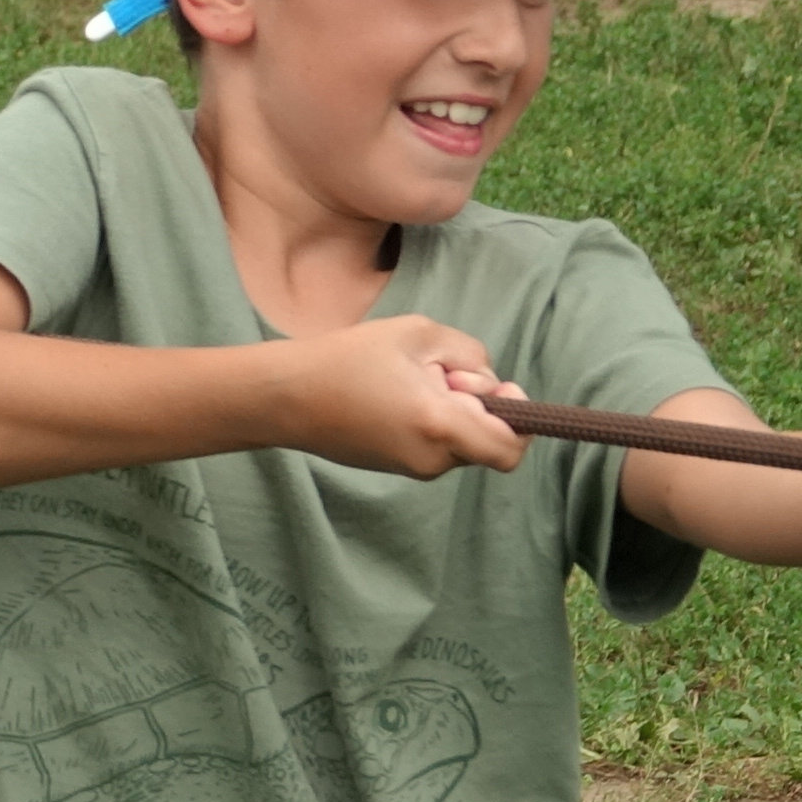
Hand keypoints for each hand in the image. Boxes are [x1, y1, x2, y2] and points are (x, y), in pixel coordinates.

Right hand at [278, 315, 525, 476]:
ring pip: (457, 445)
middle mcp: (430, 458)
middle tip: (436, 375)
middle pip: (484, 442)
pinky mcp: (390, 468)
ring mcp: (408, 468)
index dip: (518, 421)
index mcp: (440, 425)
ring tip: (406, 384)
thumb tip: (485, 384)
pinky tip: (390, 398)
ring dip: (449, 416)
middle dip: (476, 410)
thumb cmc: (347, 359)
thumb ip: (471, 354)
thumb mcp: (419, 333)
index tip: (494, 389)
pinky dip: (426, 425)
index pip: (510, 449)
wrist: (282, 397)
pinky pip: (430, 448)